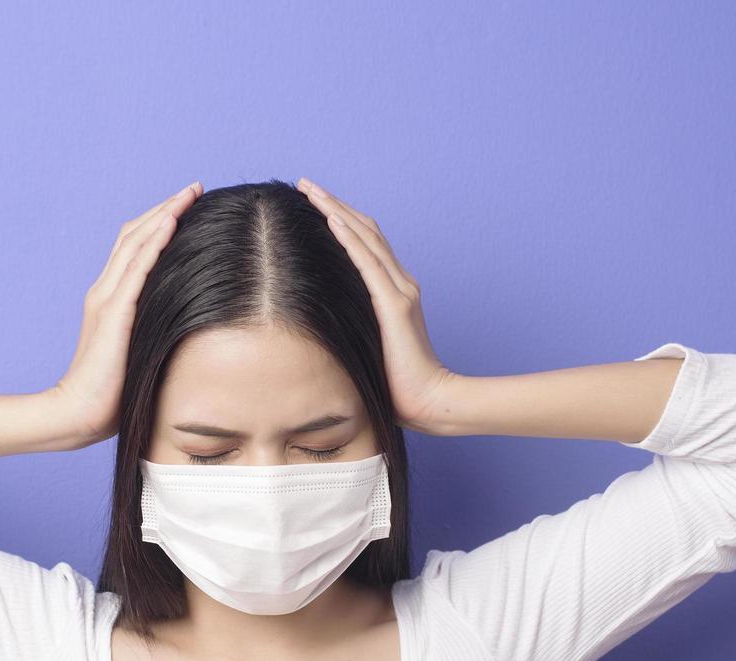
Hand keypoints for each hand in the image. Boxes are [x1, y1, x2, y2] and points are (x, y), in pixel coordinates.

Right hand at [51, 181, 202, 446]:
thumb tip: (186, 331)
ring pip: (136, 243)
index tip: (188, 207)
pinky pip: (137, 268)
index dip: (160, 224)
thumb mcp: (137, 355)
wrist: (77, 415)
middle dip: (166, 208)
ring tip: (190, 194)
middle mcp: (105, 292)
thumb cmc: (110, 397)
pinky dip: (155, 242)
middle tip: (195, 188)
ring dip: (164, 214)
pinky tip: (173, 222)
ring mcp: (107, 300)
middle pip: (134, 235)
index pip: (134, 250)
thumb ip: (152, 335)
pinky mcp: (113, 314)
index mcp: (110, 301)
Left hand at [298, 177, 457, 434]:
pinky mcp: (395, 305)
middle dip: (334, 204)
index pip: (364, 244)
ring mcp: (400, 292)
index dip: (340, 219)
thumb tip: (318, 325)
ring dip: (337, 211)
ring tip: (312, 192)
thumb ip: (352, 328)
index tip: (313, 203)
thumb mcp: (367, 346)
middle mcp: (400, 283)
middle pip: (364, 231)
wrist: (430, 401)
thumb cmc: (397, 385)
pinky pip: (369, 264)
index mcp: (393, 292)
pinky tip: (331, 221)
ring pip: (366, 238)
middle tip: (306, 184)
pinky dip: (350, 239)